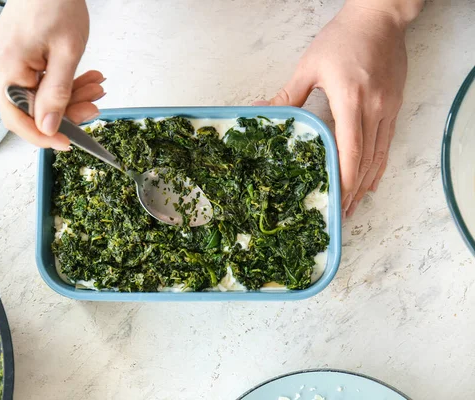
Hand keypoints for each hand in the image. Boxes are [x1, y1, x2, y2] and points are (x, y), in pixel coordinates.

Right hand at [0, 0, 103, 150]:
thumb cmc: (56, 2)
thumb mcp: (67, 53)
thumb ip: (57, 94)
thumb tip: (49, 128)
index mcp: (6, 68)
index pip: (17, 118)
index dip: (43, 135)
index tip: (68, 143)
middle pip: (31, 107)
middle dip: (67, 110)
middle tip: (96, 105)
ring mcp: (5, 61)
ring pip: (38, 94)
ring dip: (70, 95)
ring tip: (97, 86)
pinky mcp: (15, 55)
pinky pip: (38, 80)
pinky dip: (62, 82)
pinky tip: (85, 78)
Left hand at [256, 1, 420, 217]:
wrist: (380, 17)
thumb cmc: (342, 38)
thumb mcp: (309, 65)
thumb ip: (288, 94)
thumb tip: (261, 110)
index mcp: (351, 101)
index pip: (350, 150)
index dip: (345, 179)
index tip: (336, 199)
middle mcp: (373, 109)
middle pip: (366, 160)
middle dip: (353, 190)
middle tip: (342, 213)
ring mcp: (387, 108)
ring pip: (379, 155)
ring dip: (367, 183)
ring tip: (355, 205)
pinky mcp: (394, 105)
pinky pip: (388, 143)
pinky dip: (380, 165)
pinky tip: (372, 180)